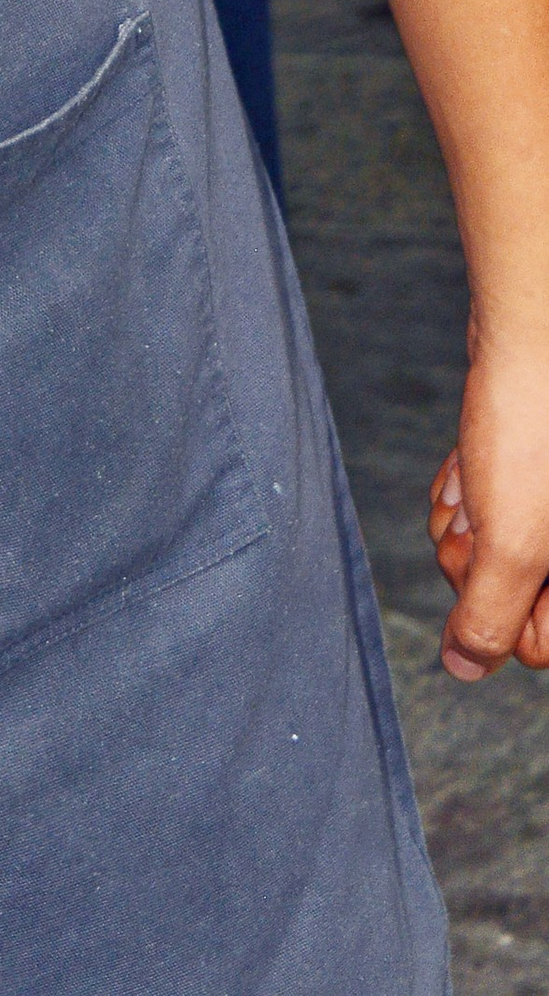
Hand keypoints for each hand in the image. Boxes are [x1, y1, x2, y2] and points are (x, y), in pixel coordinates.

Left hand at [429, 342, 548, 676]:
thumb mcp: (512, 548)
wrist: (535, 335)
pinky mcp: (527, 472)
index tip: (500, 556)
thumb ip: (490, 622)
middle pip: (499, 594)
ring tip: (483, 472)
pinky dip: (465, 483)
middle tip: (486, 507)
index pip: (532, 648)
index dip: (500, 607)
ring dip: (466, 513)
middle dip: (475, 552)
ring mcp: (547, 507)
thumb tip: (465, 669)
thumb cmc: (536, 435)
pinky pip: (480, 503)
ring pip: (482, 545)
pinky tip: (473, 456)